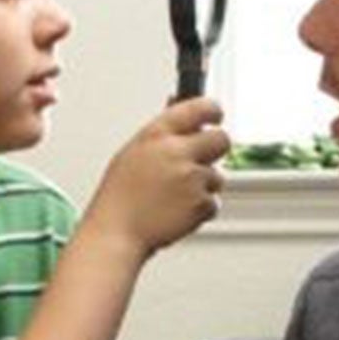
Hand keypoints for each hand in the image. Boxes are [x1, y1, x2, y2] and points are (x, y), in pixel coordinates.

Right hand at [82, 96, 228, 255]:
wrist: (117, 232)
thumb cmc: (120, 195)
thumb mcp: (134, 152)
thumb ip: (162, 133)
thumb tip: (180, 108)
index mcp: (157, 134)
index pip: (200, 107)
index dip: (213, 111)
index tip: (215, 116)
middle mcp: (176, 152)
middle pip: (222, 139)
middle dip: (216, 149)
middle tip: (201, 160)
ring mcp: (191, 178)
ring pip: (218, 176)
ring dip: (203, 186)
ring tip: (174, 196)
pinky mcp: (200, 203)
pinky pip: (213, 202)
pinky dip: (200, 209)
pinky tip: (176, 212)